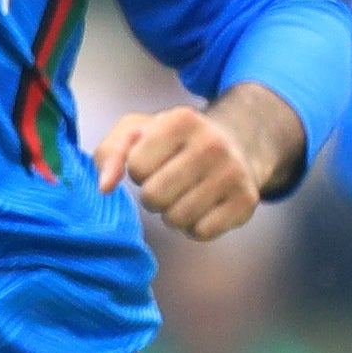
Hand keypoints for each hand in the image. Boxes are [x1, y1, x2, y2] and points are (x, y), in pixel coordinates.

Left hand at [94, 94, 287, 240]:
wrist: (238, 143)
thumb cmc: (176, 141)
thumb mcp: (138, 131)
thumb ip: (111, 153)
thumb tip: (105, 187)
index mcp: (181, 120)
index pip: (136, 167)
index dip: (139, 170)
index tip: (156, 162)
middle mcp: (212, 144)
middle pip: (154, 197)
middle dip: (153, 196)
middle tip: (167, 184)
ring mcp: (233, 173)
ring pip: (177, 218)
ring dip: (172, 214)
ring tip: (184, 196)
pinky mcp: (247, 201)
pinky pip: (202, 232)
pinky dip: (195, 227)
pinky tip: (203, 208)